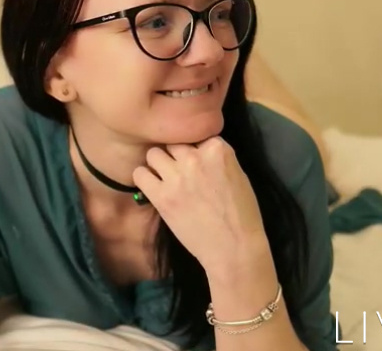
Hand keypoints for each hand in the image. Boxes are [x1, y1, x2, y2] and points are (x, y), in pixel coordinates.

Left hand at [132, 137, 268, 272]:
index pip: (196, 133)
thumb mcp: (238, 174)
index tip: (197, 160)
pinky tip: (154, 187)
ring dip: (158, 163)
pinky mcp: (161, 196)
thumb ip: (217, 158)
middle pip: (173, 141)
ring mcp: (176, 176)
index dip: (195, 147)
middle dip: (175, 154)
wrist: (233, 248)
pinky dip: (145, 178)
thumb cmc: (242, 214)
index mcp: (218, 149)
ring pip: (153, 153)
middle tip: (179, 169)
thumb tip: (197, 150)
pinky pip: (140, 174)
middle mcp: (195, 158)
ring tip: (165, 177)